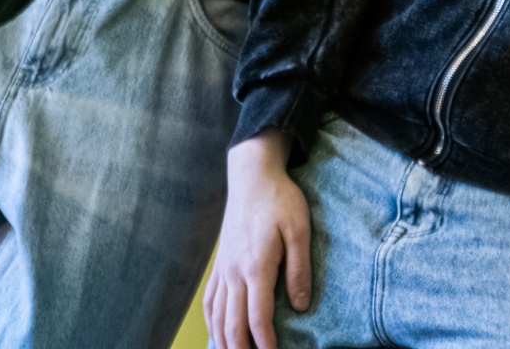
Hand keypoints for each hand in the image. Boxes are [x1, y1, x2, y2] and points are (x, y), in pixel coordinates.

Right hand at [203, 132, 311, 348]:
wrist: (251, 176)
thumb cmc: (280, 200)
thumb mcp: (299, 230)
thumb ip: (299, 269)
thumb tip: (300, 306)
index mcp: (256, 266)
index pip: (257, 317)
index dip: (265, 343)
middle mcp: (234, 272)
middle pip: (232, 324)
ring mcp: (223, 269)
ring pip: (217, 317)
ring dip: (224, 341)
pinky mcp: (219, 264)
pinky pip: (209, 301)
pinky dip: (212, 323)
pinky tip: (218, 334)